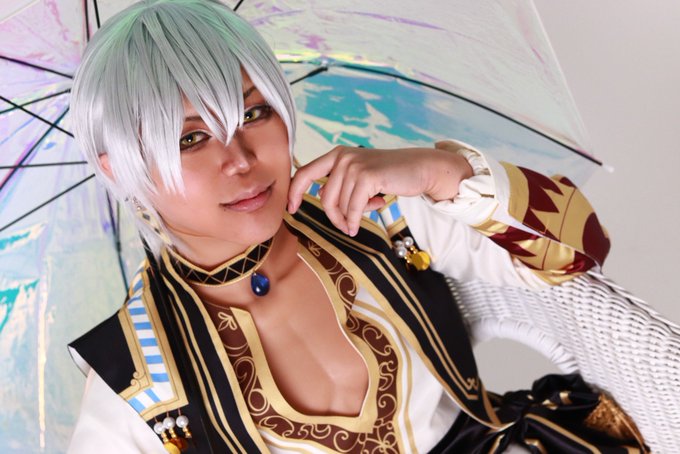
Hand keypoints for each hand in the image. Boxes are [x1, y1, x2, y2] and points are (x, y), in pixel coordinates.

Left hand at [287, 145, 472, 235]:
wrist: (419, 167)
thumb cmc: (389, 175)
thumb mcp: (360, 175)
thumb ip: (341, 184)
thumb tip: (322, 197)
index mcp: (337, 155)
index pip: (304, 173)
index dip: (294, 192)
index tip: (291, 209)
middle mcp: (342, 157)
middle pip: (325, 198)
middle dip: (335, 217)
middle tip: (347, 226)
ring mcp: (354, 165)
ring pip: (341, 206)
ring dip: (354, 215)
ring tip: (373, 206)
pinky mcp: (367, 176)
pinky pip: (353, 209)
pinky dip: (357, 219)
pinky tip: (374, 211)